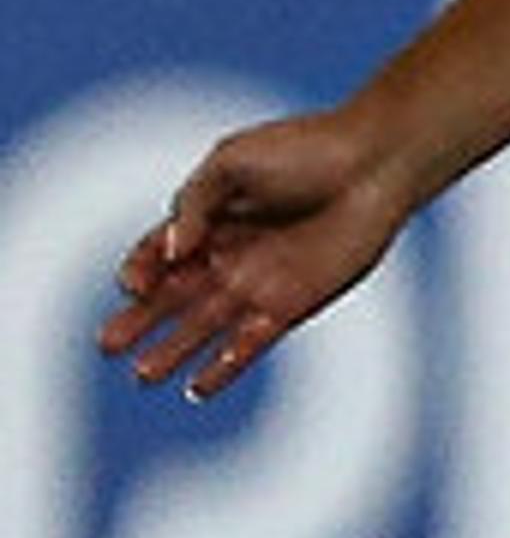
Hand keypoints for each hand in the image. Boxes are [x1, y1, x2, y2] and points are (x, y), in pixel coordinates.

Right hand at [100, 107, 415, 402]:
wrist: (376, 163)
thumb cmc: (308, 149)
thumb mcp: (233, 161)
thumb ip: (194, 202)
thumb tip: (171, 250)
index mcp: (209, 216)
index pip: (159, 252)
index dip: (140, 268)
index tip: (132, 282)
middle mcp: (230, 254)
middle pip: (173, 296)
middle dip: (139, 321)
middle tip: (107, 345)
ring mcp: (260, 281)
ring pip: (205, 325)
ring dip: (173, 351)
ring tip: (142, 375)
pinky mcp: (293, 303)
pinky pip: (251, 342)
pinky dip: (224, 366)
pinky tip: (196, 388)